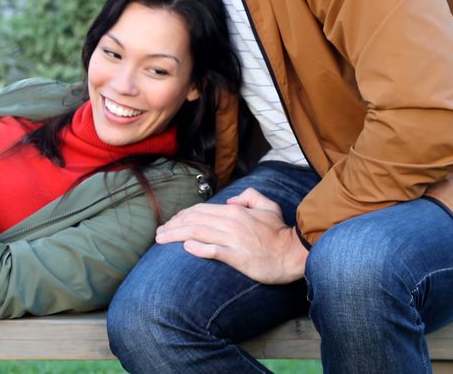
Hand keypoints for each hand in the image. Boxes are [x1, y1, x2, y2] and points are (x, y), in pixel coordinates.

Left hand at [155, 188, 307, 283]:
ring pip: (197, 233)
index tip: (171, 222)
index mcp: (235, 211)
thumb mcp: (267, 206)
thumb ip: (249, 196)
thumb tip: (232, 200)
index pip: (200, 210)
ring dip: (176, 235)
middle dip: (173, 225)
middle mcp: (230, 223)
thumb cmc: (279, 232)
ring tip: (161, 239)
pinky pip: (212, 250)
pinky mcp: (237, 256)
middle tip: (159, 232)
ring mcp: (233, 239)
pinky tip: (185, 248)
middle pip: (193, 221)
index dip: (182, 216)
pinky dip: (197, 248)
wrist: (294, 254)